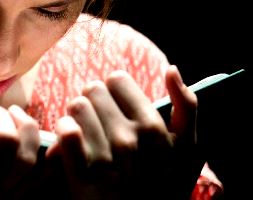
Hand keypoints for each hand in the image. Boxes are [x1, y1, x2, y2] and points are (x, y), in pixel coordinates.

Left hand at [45, 65, 204, 199]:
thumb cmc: (166, 183)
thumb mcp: (189, 150)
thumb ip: (187, 107)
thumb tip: (171, 69)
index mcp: (154, 129)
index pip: (117, 79)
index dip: (114, 90)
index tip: (117, 105)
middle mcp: (130, 142)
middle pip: (93, 89)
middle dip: (95, 101)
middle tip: (100, 120)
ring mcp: (105, 161)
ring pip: (77, 107)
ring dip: (78, 116)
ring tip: (87, 131)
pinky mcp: (82, 180)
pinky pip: (66, 133)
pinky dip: (64, 132)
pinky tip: (71, 140)